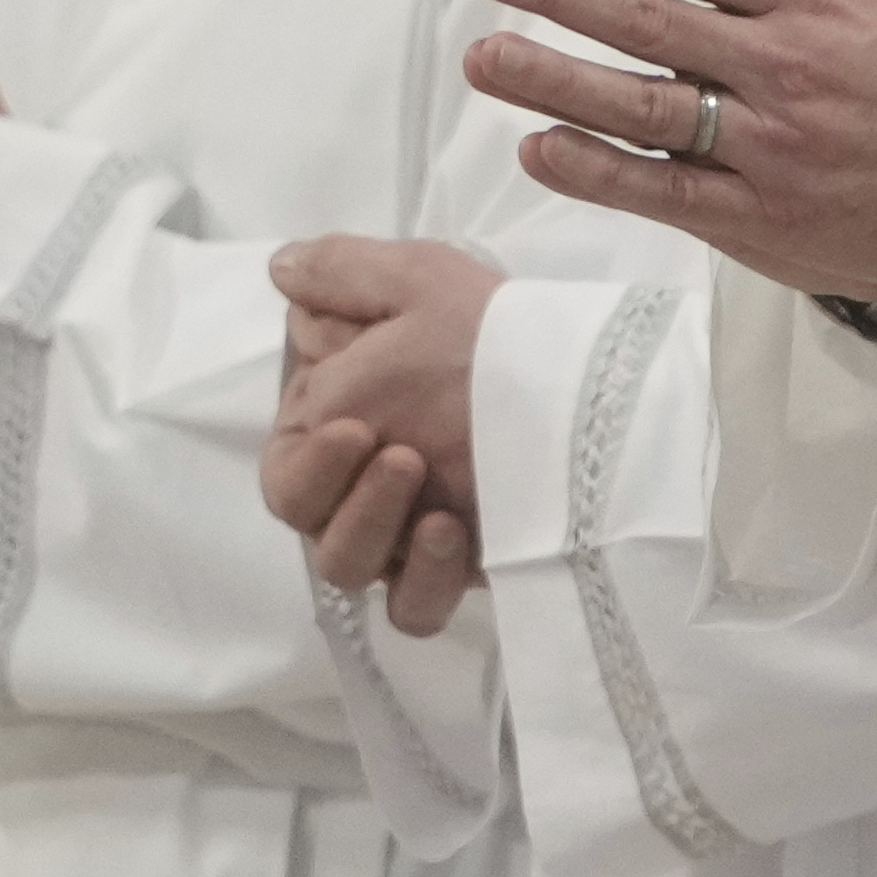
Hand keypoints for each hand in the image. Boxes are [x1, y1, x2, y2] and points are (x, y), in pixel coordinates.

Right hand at [268, 235, 494, 634]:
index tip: (352, 426)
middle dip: (343, 496)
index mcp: (342, 418)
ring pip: (349, 568)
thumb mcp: (420, 281)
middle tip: (401, 456)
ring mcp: (405, 530)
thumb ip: (342, 273)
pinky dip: (420, 584)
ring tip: (433, 503)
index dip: (308, 460)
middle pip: (308, 524)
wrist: (593, 386)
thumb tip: (282, 267)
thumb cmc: (494, 328)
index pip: (286, 468)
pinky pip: (412, 608)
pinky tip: (452, 536)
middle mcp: (363, 482)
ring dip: (374, 533)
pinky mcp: (452, 571)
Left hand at [459, 0, 876, 305]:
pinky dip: (595, 171)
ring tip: (483, 55)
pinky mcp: (761, 218)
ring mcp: (764, 145)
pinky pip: (661, 190)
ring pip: (636, 104)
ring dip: (550, 76)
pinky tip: (538, 149)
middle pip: (642, 20)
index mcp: (816, 1)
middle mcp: (778, 66)